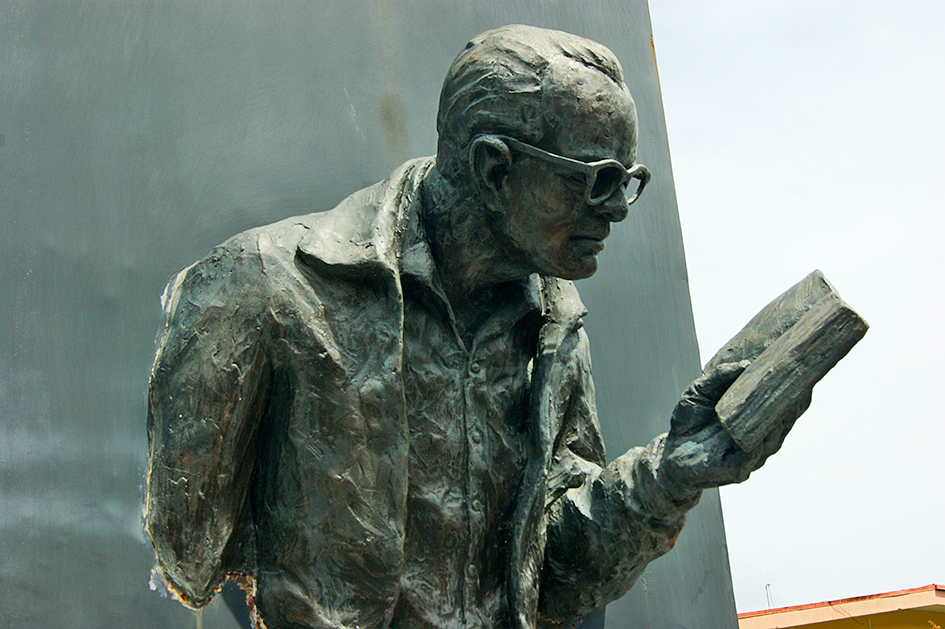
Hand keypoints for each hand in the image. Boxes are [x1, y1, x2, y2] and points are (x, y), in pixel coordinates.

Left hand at [658, 361, 808, 494]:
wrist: (669, 455)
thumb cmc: (688, 422)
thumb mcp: (700, 391)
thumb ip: (718, 377)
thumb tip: (745, 365)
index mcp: (754, 420)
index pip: (781, 406)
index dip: (793, 390)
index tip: (801, 370)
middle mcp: (759, 438)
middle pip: (784, 420)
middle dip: (793, 400)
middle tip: (800, 379)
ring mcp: (752, 456)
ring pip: (773, 436)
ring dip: (781, 418)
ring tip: (788, 397)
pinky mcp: (739, 469)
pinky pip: (754, 454)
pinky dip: (761, 439)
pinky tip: (766, 426)